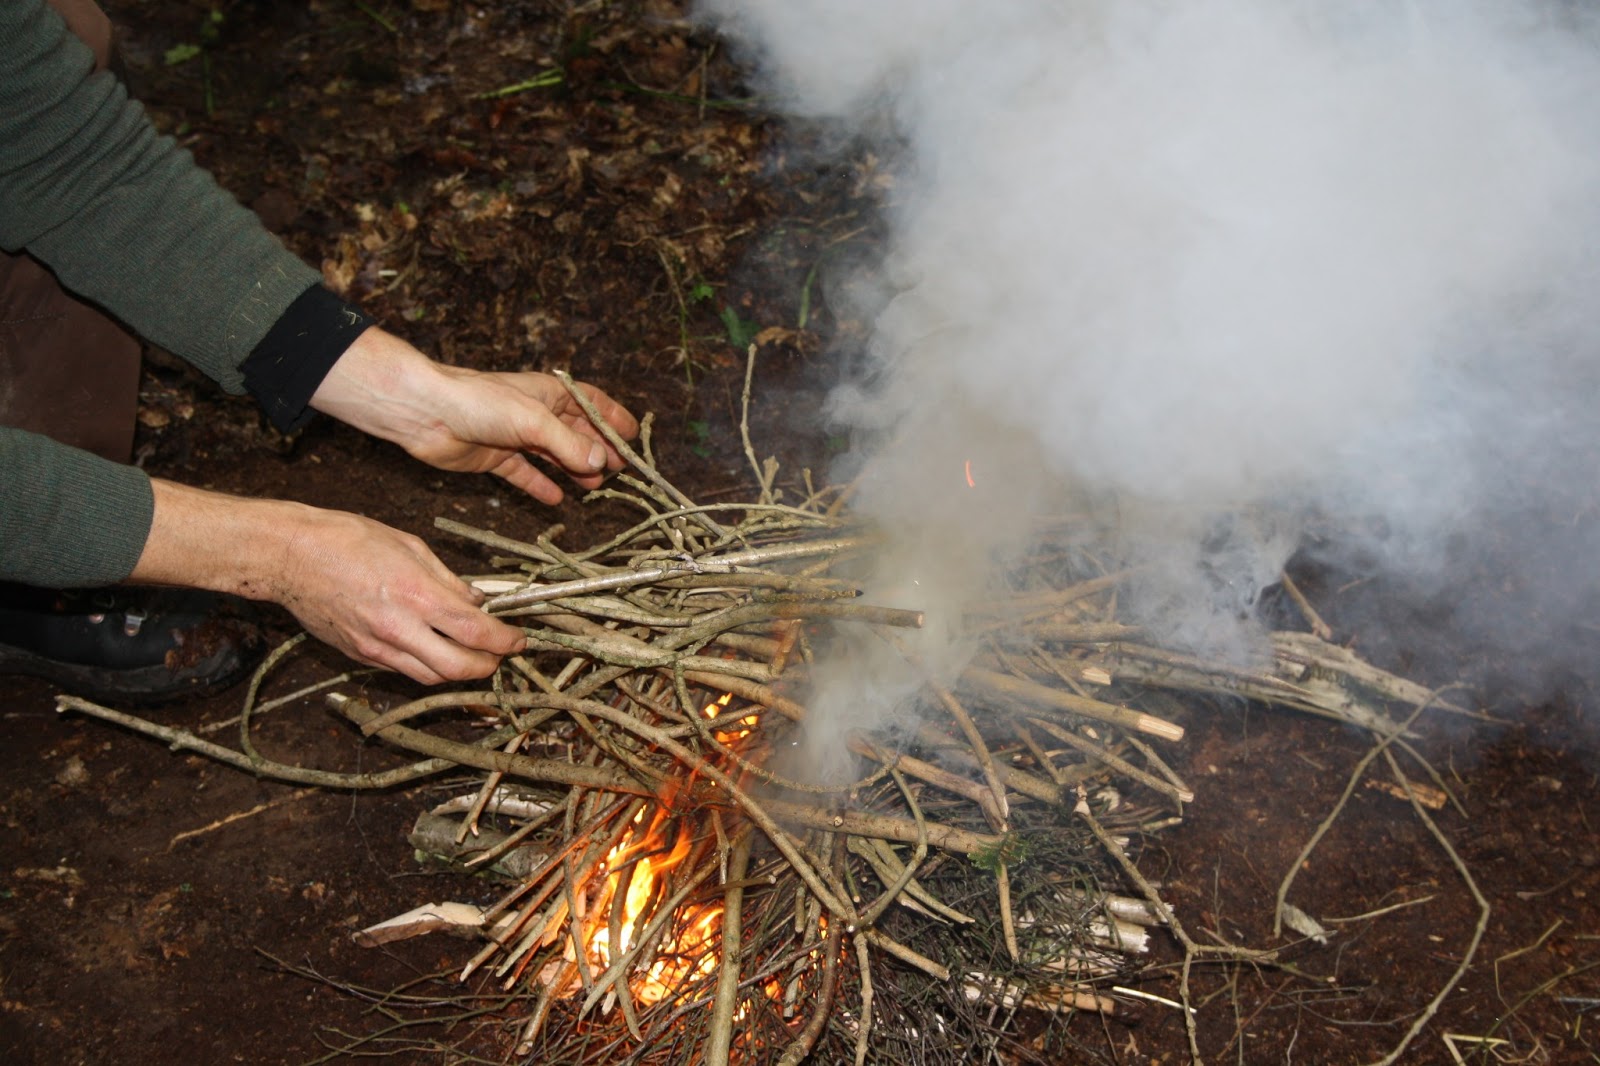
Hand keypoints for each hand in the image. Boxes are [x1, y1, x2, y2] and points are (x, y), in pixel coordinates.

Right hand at [131, 481, 525, 683]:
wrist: (288, 555)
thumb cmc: (346, 539)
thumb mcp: (410, 545)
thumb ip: (447, 580)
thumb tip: (476, 601)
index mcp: (416, 594)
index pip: (476, 632)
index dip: (506, 640)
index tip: (518, 638)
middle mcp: (399, 628)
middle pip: (459, 668)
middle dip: (489, 666)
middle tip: (501, 653)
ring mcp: (377, 647)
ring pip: (432, 677)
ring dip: (459, 671)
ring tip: (473, 654)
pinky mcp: (360, 655)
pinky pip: (404, 670)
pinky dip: (427, 666)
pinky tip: (435, 649)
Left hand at [310, 327, 639, 503]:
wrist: (426, 414)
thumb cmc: (479, 402)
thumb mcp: (533, 422)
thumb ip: (569, 444)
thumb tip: (603, 463)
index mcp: (549, 393)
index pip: (591, 403)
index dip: (614, 419)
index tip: (634, 437)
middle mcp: (535, 413)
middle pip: (576, 432)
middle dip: (599, 450)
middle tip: (622, 471)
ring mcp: (514, 436)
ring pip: (553, 456)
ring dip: (574, 470)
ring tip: (595, 487)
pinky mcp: (495, 457)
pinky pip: (524, 474)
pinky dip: (540, 486)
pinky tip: (555, 501)